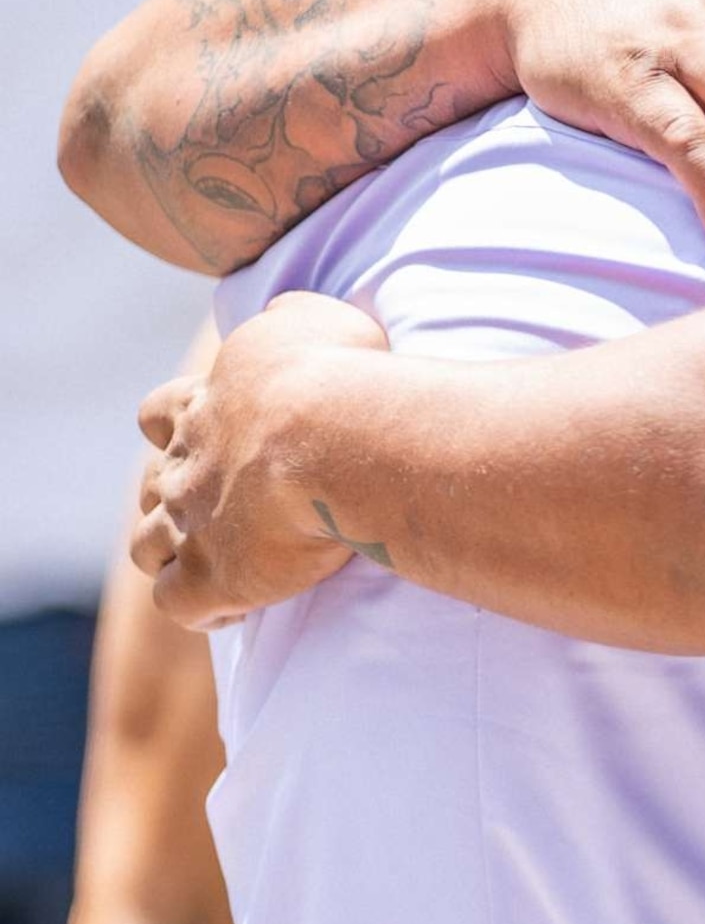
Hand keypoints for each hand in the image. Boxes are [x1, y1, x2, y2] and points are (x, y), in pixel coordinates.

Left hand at [132, 293, 388, 629]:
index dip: (178, 425)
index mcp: (203, 406)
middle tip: (228, 500)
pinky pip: (180, 604)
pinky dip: (202, 608)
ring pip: (147, 547)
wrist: (338, 436)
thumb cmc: (336, 373)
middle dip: (177, 494)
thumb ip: (286, 319)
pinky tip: (235, 607)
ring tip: (221, 559)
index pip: (159, 413)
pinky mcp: (211, 577)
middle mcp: (185, 464)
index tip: (217, 430)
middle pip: (150, 484)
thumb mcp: (314, 320)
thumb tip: (278, 316)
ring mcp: (190, 523)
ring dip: (174, 552)